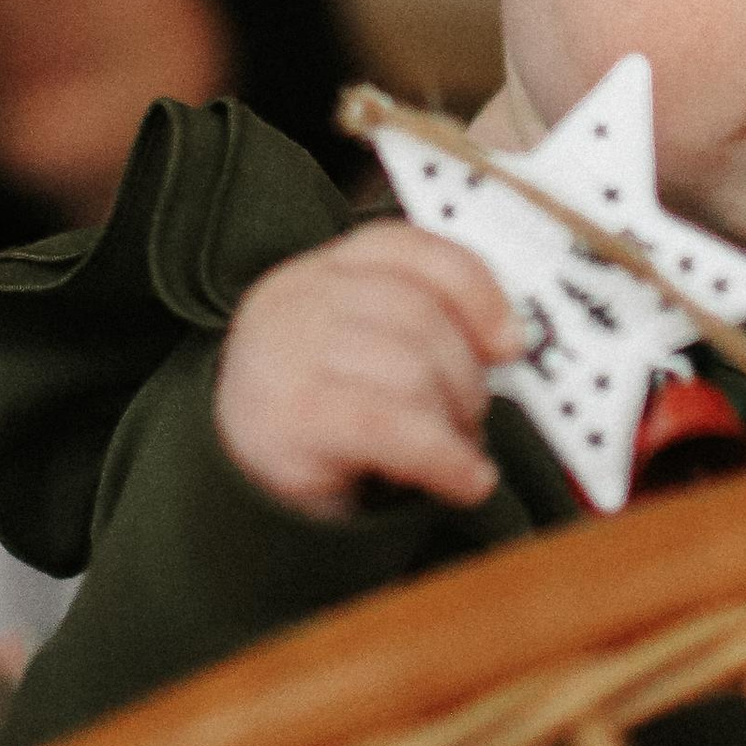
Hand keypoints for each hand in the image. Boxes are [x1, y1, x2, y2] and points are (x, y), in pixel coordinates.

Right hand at [214, 224, 520, 519]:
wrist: (233, 497)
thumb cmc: (317, 424)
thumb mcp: (361, 355)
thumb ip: (419, 326)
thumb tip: (509, 338)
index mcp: (319, 271)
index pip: (405, 248)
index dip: (474, 288)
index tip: (512, 341)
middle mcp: (295, 297)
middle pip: (419, 313)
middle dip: (466, 374)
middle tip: (472, 419)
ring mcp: (285, 352)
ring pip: (412, 368)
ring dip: (455, 420)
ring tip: (454, 452)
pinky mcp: (290, 417)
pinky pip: (394, 427)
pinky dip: (445, 457)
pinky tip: (465, 480)